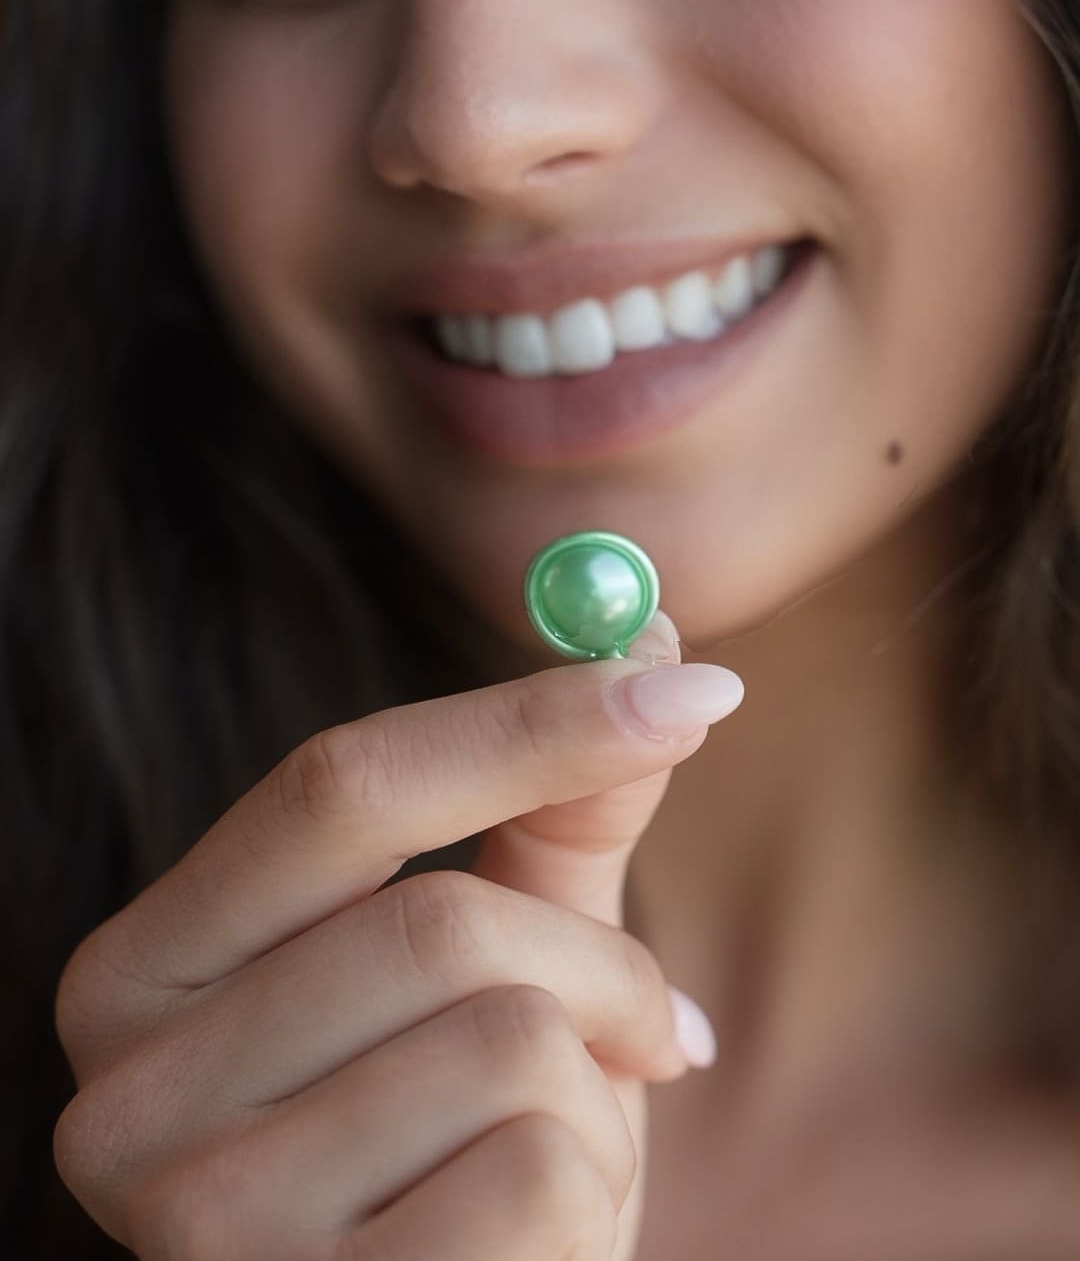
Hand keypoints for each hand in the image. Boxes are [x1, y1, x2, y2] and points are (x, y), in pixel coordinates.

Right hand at [54, 613, 741, 1259]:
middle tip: (657, 1023)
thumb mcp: (496, 963)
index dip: (525, 724)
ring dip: (597, 1090)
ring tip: (561, 1148)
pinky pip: (535, 1177)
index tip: (691, 681)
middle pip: (438, 923)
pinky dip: (591, 1195)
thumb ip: (556, 809)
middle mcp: (128, 1090)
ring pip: (507, 1046)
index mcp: (149, 965)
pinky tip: (541, 1242)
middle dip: (600, 964)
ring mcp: (199, 1222)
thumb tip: (655, 636)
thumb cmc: (460, 1139)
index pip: (334, 786)